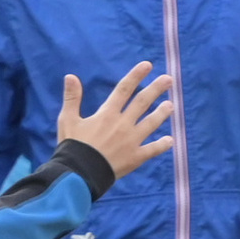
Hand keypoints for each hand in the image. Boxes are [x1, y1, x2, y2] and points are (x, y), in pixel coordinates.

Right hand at [57, 63, 173, 181]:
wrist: (79, 173)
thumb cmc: (72, 146)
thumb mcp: (68, 120)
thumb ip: (72, 98)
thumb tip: (71, 76)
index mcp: (107, 114)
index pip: (124, 89)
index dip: (136, 76)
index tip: (148, 65)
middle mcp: (122, 124)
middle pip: (142, 102)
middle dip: (156, 89)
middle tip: (169, 79)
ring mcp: (131, 141)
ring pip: (151, 123)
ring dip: (162, 113)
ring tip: (171, 105)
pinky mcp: (135, 157)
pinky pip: (152, 150)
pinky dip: (162, 145)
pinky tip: (171, 140)